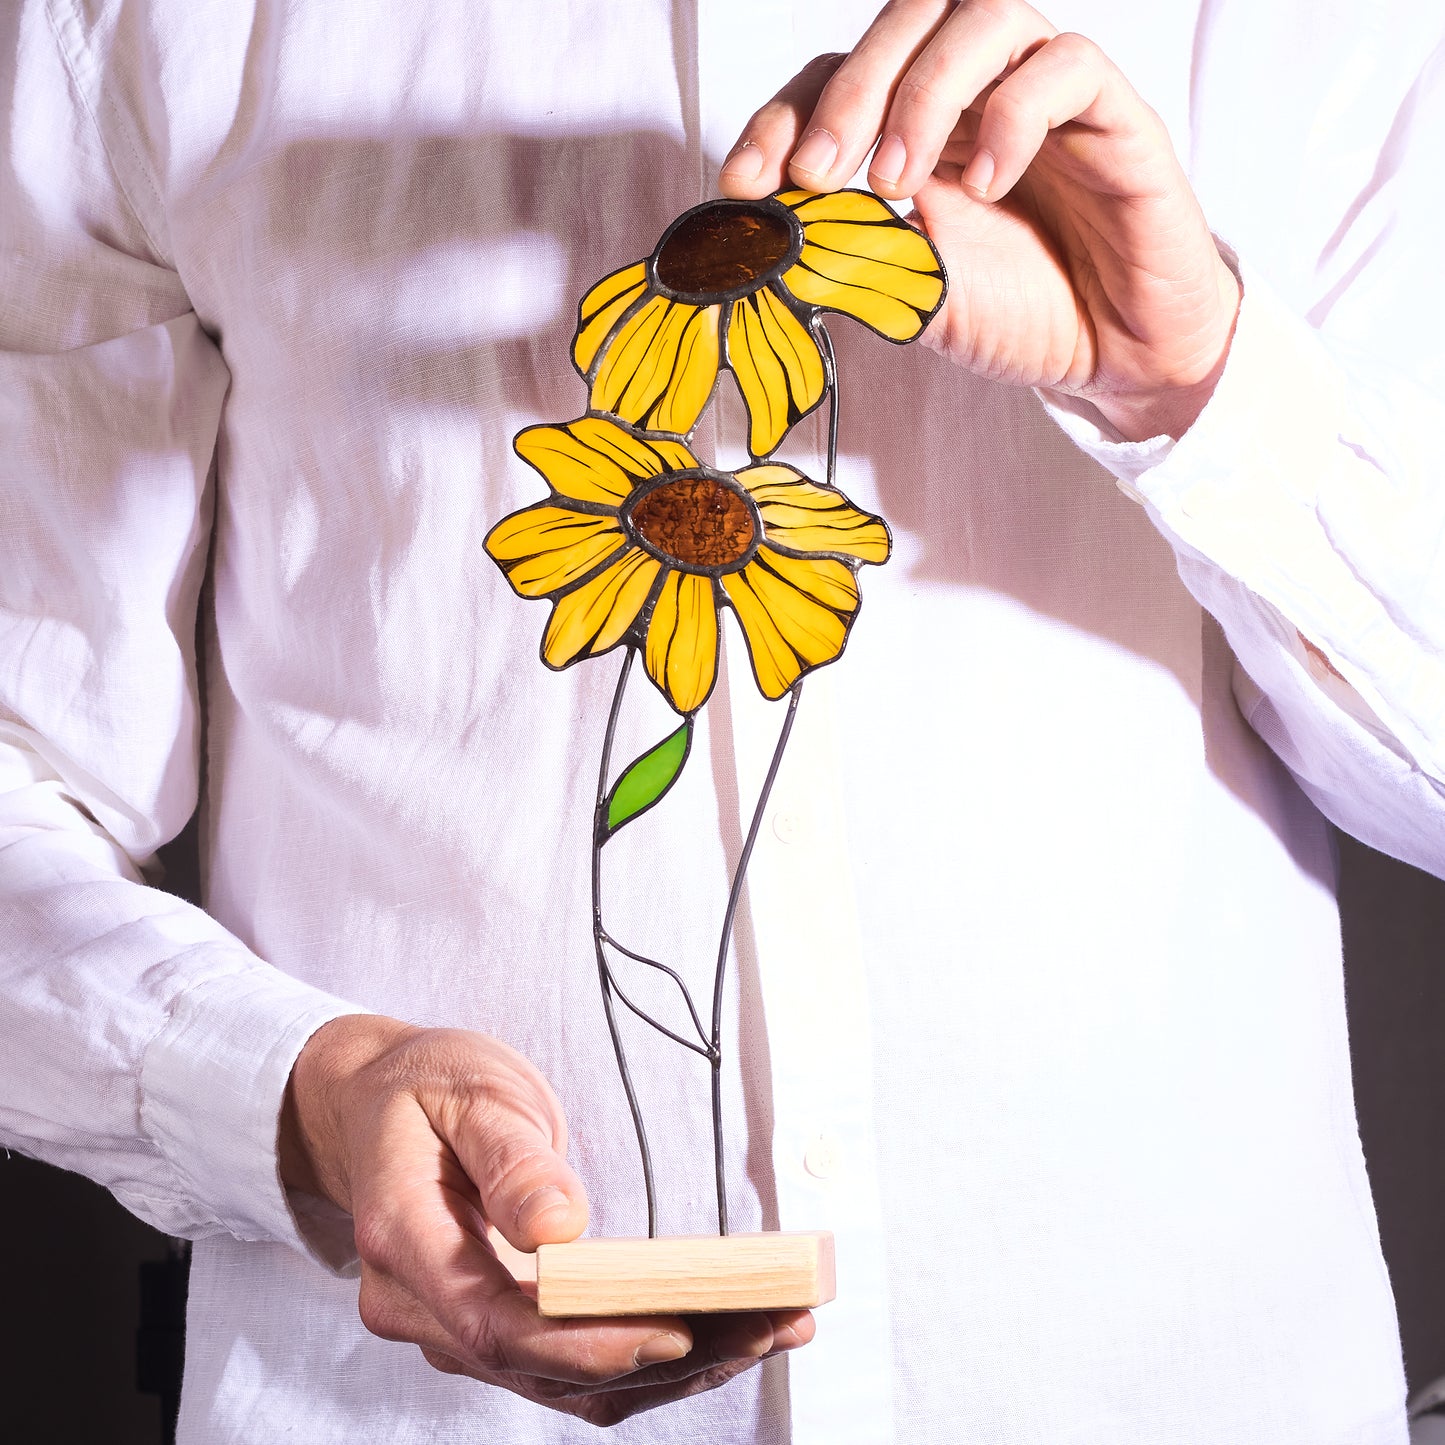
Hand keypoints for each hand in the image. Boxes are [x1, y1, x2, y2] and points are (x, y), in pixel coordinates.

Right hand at [280, 1015, 811, 1425]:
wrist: (377, 1104)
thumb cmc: (423, 1089)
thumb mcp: (466, 1092)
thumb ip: (508, 1157)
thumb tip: (558, 1226)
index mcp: (404, 1243)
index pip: (498, 1328)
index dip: (590, 1343)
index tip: (678, 1330)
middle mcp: (423, 1309)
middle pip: (546, 1368)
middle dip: (664, 1357)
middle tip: (767, 1323)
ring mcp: (456, 1328)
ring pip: (568, 1383)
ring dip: (673, 1368)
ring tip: (772, 1327)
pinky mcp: (496, 1326)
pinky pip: (573, 1366)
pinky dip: (649, 1358)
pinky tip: (723, 1330)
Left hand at [719, 0, 1240, 440]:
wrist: (1119, 353)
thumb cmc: (1021, 314)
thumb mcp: (914, 294)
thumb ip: (853, 257)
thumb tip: (772, 239)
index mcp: (919, 124)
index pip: (838, 76)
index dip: (783, 117)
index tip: (742, 184)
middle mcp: (977, 91)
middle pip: (906, 17)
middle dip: (847, 93)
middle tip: (816, 175)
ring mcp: (1043, 92)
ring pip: (983, 16)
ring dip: (924, 94)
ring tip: (900, 184)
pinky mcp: (1111, 113)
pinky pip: (1065, 66)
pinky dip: (1014, 117)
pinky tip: (988, 186)